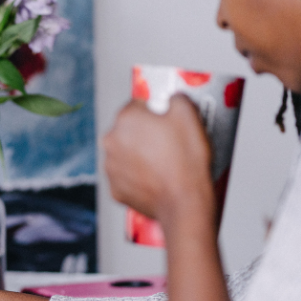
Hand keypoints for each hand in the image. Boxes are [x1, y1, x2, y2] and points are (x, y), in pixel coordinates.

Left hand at [104, 94, 214, 226]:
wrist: (184, 202)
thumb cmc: (185, 162)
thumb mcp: (189, 115)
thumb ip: (176, 99)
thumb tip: (172, 100)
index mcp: (125, 119)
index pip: (136, 104)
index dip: (153, 110)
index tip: (164, 118)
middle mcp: (111, 142)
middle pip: (127, 130)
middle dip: (144, 133)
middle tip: (166, 141)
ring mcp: (111, 168)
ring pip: (125, 154)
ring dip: (139, 155)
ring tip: (163, 161)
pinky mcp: (116, 189)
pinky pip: (126, 177)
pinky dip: (138, 176)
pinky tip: (156, 177)